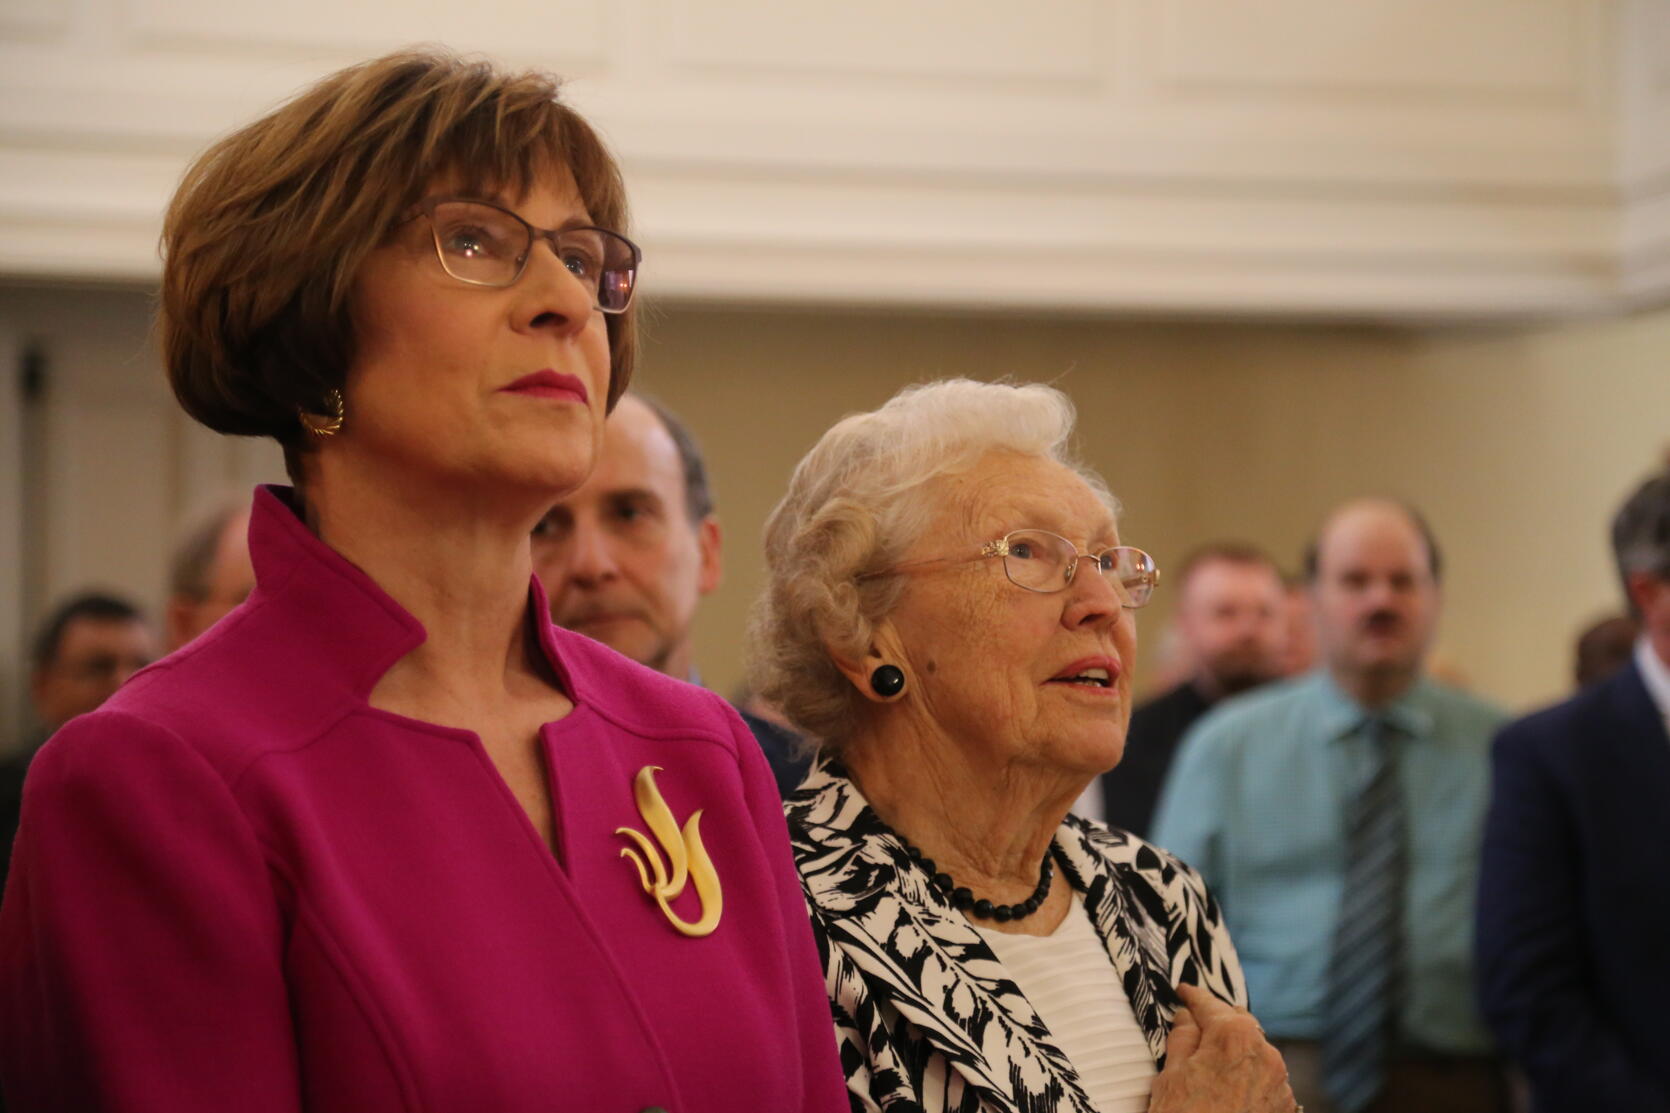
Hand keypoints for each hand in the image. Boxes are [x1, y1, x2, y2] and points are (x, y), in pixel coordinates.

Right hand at [1147, 983, 1295, 1112]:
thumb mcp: (1170, 1075)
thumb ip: (1182, 1037)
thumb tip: (1189, 1017)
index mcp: (1234, 1036)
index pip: (1210, 1004)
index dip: (1193, 996)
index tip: (1184, 991)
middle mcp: (1266, 1053)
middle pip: (1239, 1024)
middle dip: (1218, 1022)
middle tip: (1195, 1024)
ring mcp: (1280, 1083)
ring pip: (1256, 1052)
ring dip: (1236, 1051)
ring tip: (1212, 1062)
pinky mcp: (1286, 1108)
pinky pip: (1266, 1079)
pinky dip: (1248, 1076)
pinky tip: (1228, 1088)